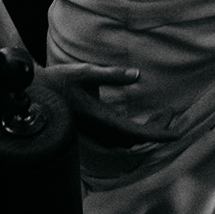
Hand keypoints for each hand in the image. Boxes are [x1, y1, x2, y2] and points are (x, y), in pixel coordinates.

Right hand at [37, 61, 172, 145]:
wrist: (36, 95)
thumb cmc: (60, 81)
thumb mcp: (87, 72)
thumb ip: (112, 74)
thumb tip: (137, 75)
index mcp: (102, 119)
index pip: (138, 133)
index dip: (160, 134)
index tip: (178, 134)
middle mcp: (101, 133)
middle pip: (137, 139)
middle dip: (157, 128)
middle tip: (170, 112)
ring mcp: (96, 136)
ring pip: (129, 141)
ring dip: (147, 130)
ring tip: (161, 114)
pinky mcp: (93, 134)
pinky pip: (121, 140)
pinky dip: (135, 132)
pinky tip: (138, 120)